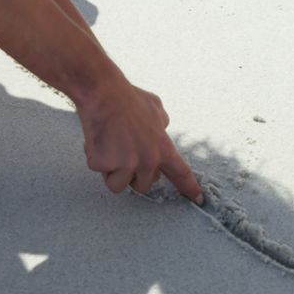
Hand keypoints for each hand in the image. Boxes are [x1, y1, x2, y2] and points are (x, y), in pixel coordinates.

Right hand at [76, 82, 203, 204]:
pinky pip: (98, 170)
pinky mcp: (105, 164)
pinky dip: (95, 157)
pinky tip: (98, 139)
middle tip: (123, 152)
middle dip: (132, 175)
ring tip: (109, 146)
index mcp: (162, 148)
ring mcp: (126, 164)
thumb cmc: (128, 98)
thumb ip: (161, 125)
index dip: (189, 188)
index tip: (198, 199)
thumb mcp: (156, 108)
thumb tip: (161, 129)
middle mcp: (147, 160)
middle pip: (143, 186)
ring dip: (111, 170)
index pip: (181, 172)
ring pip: (118, 184)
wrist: (104, 93)